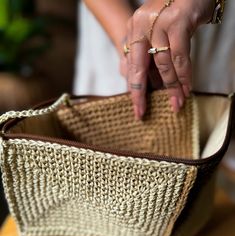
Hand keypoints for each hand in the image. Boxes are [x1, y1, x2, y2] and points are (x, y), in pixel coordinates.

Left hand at [122, 0, 214, 117]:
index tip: (137, 110)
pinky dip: (184, 74)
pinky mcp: (177, 22)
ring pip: (163, 64)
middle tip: (143, 114)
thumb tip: (148, 85)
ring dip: (171, 87)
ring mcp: (159, 23)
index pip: (132, 66)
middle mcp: (142, 26)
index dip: (134, 90)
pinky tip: (187, 88)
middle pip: (140, 68)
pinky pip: (179, 56)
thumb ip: (149, 57)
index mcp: (134, 30)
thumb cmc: (175, 14)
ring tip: (177, 103)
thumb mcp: (156, 34)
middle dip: (141, 94)